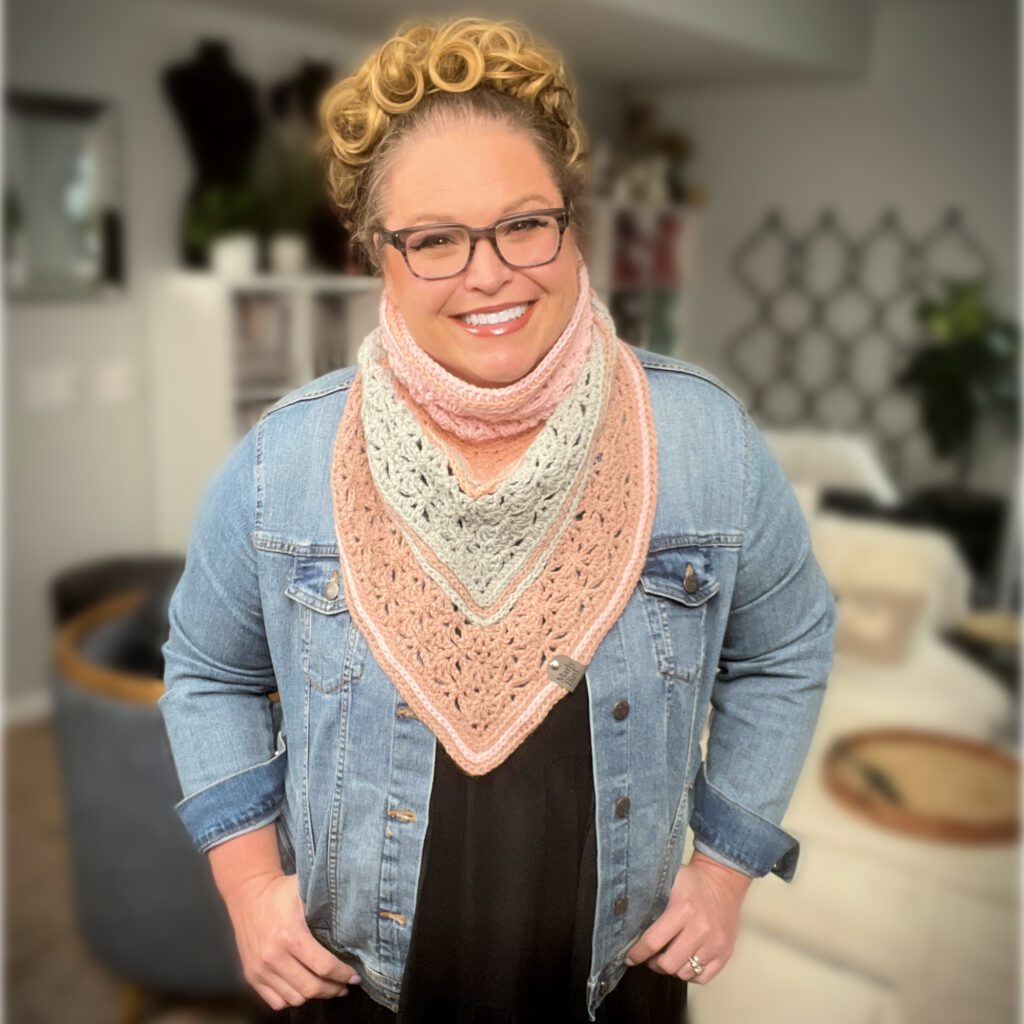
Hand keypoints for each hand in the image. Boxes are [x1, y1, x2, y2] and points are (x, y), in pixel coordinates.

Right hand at [225, 871, 363, 1009]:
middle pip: (311, 988)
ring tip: (328, 987)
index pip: (323, 966)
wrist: (247, 894)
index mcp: (290, 935)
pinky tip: (304, 988)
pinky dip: (293, 999)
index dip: (343, 974)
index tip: (355, 976)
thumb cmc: (280, 891)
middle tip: (345, 985)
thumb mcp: (305, 889)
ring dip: (315, 996)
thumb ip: (328, 902)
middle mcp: (273, 956)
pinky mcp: (251, 976)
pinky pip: (276, 1001)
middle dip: (333, 989)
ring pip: (295, 998)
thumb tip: (356, 913)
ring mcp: (260, 969)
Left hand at [622, 852, 752, 983]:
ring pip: (685, 973)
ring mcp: (715, 943)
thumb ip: (651, 900)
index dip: (637, 953)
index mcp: (683, 909)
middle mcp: (701, 929)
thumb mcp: (670, 881)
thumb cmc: (694, 881)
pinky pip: (703, 977)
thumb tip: (627, 920)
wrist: (723, 880)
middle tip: (649, 956)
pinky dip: (691, 974)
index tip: (630, 956)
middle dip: (653, 963)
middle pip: (668, 964)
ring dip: (672, 968)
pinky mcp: (725, 952)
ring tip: (667, 957)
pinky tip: (684, 961)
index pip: (653, 941)